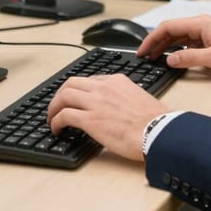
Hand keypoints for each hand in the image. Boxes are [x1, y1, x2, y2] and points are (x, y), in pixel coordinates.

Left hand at [46, 73, 163, 161]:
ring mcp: (95, 102)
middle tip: (56, 106)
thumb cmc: (154, 120)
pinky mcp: (90, 119)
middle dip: (60, 95)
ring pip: (64, 96)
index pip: (89, 80)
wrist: (158, 130)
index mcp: (116, 81)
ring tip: (52, 119)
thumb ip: (123, 97)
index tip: (73, 99)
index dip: (77, 90)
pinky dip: (56, 122)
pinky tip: (57, 129)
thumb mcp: (138, 97)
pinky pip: (64, 115)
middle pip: (71, 83)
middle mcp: (104, 87)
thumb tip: (116, 108)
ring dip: (53, 107)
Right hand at [138, 15, 210, 72]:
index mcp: (199, 24)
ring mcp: (204, 30)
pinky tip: (172, 56)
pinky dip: (176, 47)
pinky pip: (186, 40)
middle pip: (171, 30)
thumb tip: (169, 59)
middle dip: (156, 42)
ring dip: (165, 45)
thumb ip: (189, 59)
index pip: (168, 27)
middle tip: (144, 55)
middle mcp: (200, 24)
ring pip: (178, 35)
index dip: (152, 38)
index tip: (143, 49)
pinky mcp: (208, 37)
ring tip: (154, 57)